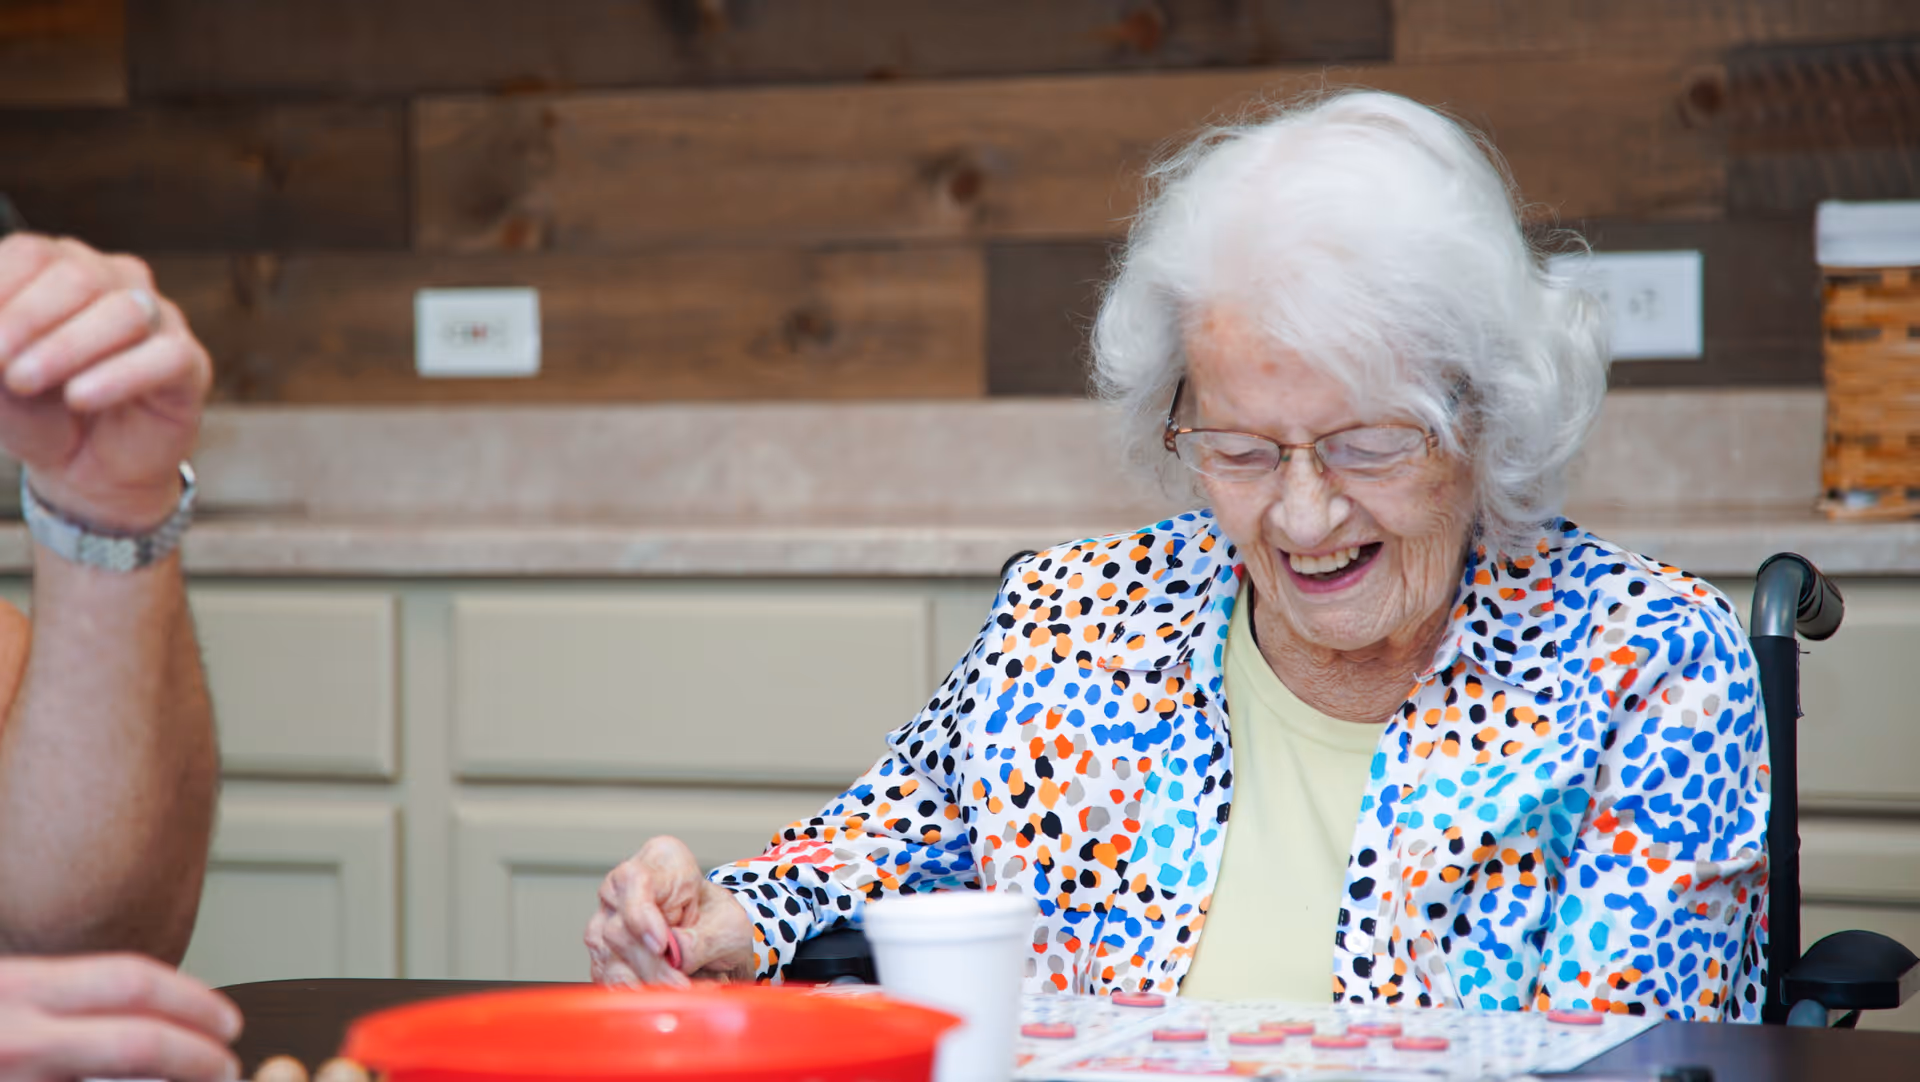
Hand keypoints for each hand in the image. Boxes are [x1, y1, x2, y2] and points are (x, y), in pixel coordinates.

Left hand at [0, 235, 210, 531]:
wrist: (90, 470)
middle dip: (27, 319)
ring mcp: (158, 319)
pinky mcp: (190, 362)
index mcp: (61, 270)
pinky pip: (165, 357)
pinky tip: (80, 398)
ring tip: (25, 381)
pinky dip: (118, 377)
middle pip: (77, 276)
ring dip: (67, 347)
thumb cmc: (40, 413)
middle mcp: (114, 281)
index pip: (31, 254)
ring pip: (124, 311)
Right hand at [0, 953, 240, 1081]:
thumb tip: (143, 1008)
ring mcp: (16, 1078)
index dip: (195, 1001)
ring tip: (196, 1080)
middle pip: (138, 1042)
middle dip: (197, 1056)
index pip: (132, 982)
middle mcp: (18, 1037)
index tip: (227, 1020)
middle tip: (226, 1067)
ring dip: (169, 1081)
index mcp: (21, 988)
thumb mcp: (9, 992)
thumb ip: (61, 997)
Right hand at [586, 836, 756, 986]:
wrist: (718, 940)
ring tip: (682, 993)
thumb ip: (702, 938)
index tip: (661, 945)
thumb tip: (675, 954)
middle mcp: (625, 888)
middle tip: (684, 986)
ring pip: (608, 961)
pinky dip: (638, 996)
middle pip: (618, 930)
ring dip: (646, 986)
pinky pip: (608, 981)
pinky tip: (665, 998)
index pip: (634, 881)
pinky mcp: (605, 955)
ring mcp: (608, 921)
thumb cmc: (722, 921)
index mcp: (660, 860)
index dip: (641, 916)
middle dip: (653, 966)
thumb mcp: (728, 924)